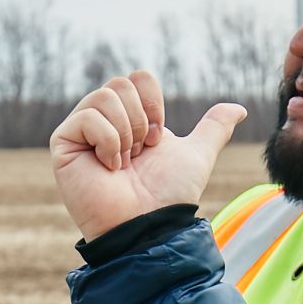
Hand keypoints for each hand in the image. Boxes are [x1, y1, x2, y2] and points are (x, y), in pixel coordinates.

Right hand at [49, 69, 247, 240]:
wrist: (149, 224)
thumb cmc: (169, 194)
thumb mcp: (196, 154)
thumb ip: (214, 128)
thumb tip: (239, 108)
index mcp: (129, 117)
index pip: (138, 78)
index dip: (154, 105)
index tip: (157, 140)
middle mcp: (102, 120)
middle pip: (121, 83)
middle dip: (142, 120)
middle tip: (140, 154)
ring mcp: (80, 131)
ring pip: (105, 96)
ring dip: (127, 134)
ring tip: (124, 164)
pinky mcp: (63, 144)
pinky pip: (87, 116)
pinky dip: (108, 141)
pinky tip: (109, 168)